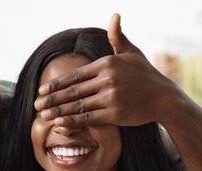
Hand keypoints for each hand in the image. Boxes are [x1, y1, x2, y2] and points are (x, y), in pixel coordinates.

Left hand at [34, 13, 183, 127]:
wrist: (164, 97)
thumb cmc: (146, 75)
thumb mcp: (132, 53)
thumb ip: (118, 37)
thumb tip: (114, 15)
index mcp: (107, 63)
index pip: (75, 75)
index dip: (56, 83)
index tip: (42, 90)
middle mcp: (107, 79)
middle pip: (73, 91)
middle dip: (52, 98)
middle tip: (36, 104)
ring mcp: (111, 96)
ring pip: (78, 105)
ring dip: (58, 111)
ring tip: (43, 117)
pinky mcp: (115, 113)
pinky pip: (89, 118)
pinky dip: (73, 121)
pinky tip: (60, 124)